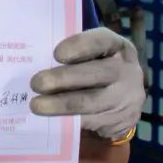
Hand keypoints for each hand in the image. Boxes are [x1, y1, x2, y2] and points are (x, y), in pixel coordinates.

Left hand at [30, 27, 146, 140]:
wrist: (126, 99)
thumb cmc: (98, 68)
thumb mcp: (95, 55)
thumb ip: (73, 54)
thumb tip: (36, 60)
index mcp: (118, 47)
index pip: (101, 41)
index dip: (79, 46)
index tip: (57, 54)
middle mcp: (125, 70)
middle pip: (94, 73)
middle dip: (62, 79)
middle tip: (36, 83)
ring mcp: (124, 98)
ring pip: (89, 102)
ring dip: (59, 104)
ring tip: (36, 105)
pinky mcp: (120, 121)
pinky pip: (89, 122)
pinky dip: (67, 120)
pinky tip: (49, 119)